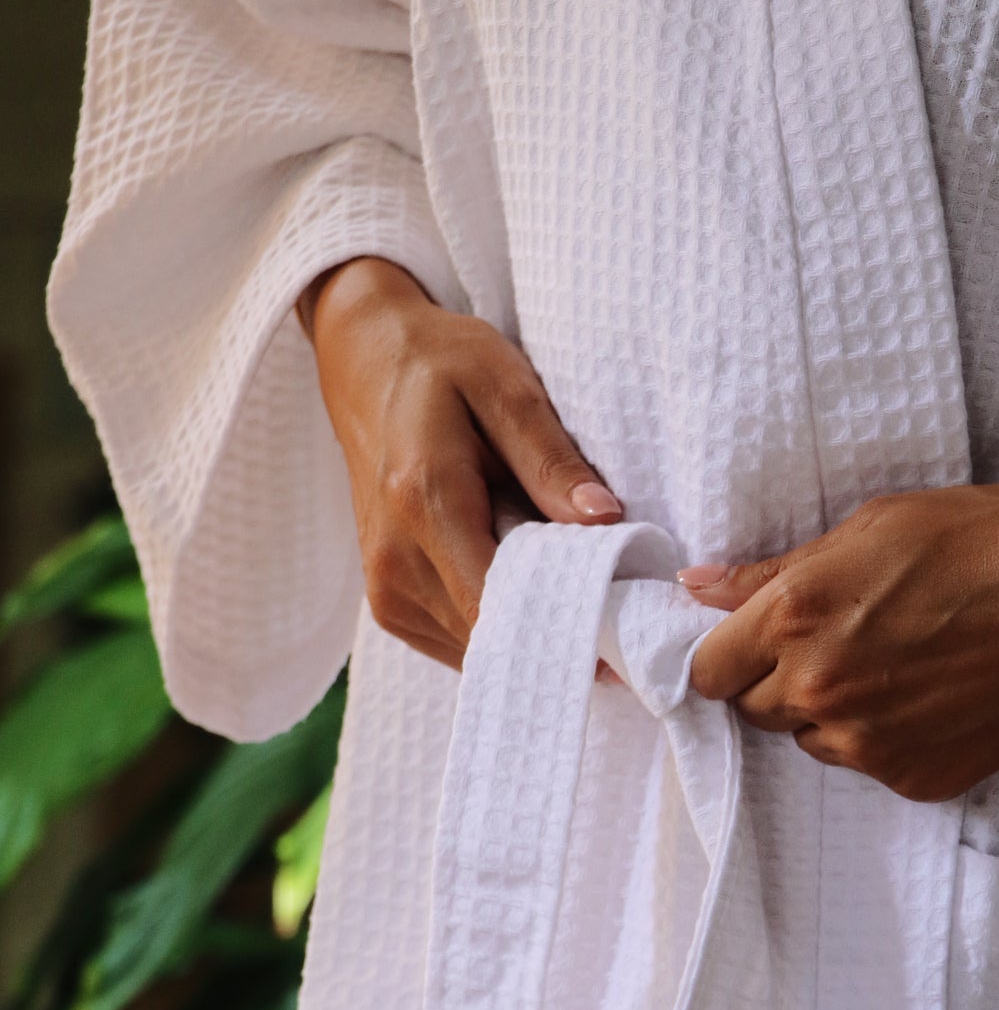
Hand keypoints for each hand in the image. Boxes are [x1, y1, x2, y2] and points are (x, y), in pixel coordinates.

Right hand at [301, 257, 621, 666]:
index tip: (621, 623)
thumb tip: (606, 521)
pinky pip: (456, 640)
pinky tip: (529, 590)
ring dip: (529, 630)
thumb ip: (551, 459)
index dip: (564, 623)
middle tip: (618, 611)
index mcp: (424, 501)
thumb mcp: (506, 386)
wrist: (365, 361)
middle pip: (490, 633)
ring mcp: (383, 587)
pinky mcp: (387, 600)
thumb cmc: (440, 363)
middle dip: (557, 628)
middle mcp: (393, 559)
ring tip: (575, 593)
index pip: (497, 602)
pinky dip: (499, 625)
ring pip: (475, 648)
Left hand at [684, 485, 998, 801]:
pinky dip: (887, 736)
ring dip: (831, 711)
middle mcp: (821, 687)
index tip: (756, 642)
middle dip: (782, 678)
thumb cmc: (994, 540)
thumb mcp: (877, 525)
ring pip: (810, 739)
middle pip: (754, 709)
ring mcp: (867, 743)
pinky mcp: (913, 777)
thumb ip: (776, 570)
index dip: (731, 653)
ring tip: (899, 662)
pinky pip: (868, 763)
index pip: (708, 669)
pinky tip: (936, 692)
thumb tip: (698, 586)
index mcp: (796, 615)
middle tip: (846, 638)